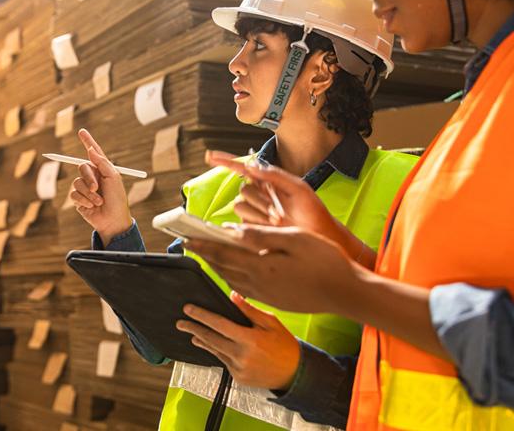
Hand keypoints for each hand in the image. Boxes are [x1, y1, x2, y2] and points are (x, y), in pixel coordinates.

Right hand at [69, 128, 132, 244]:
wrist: (113, 220)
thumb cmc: (117, 199)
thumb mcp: (113, 178)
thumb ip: (102, 163)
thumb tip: (91, 149)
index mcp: (103, 170)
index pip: (94, 153)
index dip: (88, 141)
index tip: (81, 131)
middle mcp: (93, 177)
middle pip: (82, 167)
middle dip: (89, 178)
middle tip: (97, 188)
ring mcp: (85, 188)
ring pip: (77, 182)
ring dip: (89, 193)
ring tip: (99, 201)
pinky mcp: (78, 199)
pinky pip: (74, 194)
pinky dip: (83, 200)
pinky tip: (92, 206)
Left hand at [176, 291, 299, 389]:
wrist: (294, 373)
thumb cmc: (284, 344)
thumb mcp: (270, 322)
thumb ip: (249, 310)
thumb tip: (232, 295)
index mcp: (250, 339)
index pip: (219, 324)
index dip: (201, 315)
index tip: (189, 309)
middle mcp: (242, 356)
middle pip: (211, 339)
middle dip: (194, 328)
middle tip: (180, 322)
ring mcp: (239, 369)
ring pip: (215, 351)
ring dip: (201, 340)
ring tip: (191, 332)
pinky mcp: (238, 378)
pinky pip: (222, 361)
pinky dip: (215, 351)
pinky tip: (209, 344)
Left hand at [187, 225, 357, 313]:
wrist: (347, 293)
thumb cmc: (325, 260)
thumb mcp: (295, 238)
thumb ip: (262, 236)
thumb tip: (234, 230)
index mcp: (262, 266)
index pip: (223, 254)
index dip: (203, 246)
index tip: (186, 238)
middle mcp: (259, 284)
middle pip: (223, 268)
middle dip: (205, 256)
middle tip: (190, 245)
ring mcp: (266, 296)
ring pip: (232, 280)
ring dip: (217, 267)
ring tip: (207, 256)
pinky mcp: (274, 302)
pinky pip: (244, 289)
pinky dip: (231, 278)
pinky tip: (232, 273)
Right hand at [207, 151, 374, 267]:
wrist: (317, 238)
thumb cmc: (313, 212)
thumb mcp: (298, 188)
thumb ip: (276, 175)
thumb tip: (253, 166)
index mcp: (269, 182)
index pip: (243, 169)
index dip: (226, 162)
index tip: (210, 156)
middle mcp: (259, 196)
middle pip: (243, 190)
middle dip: (259, 200)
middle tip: (279, 211)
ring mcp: (254, 213)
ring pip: (241, 206)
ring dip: (260, 213)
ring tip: (279, 221)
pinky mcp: (251, 228)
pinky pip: (242, 221)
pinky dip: (257, 223)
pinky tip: (272, 229)